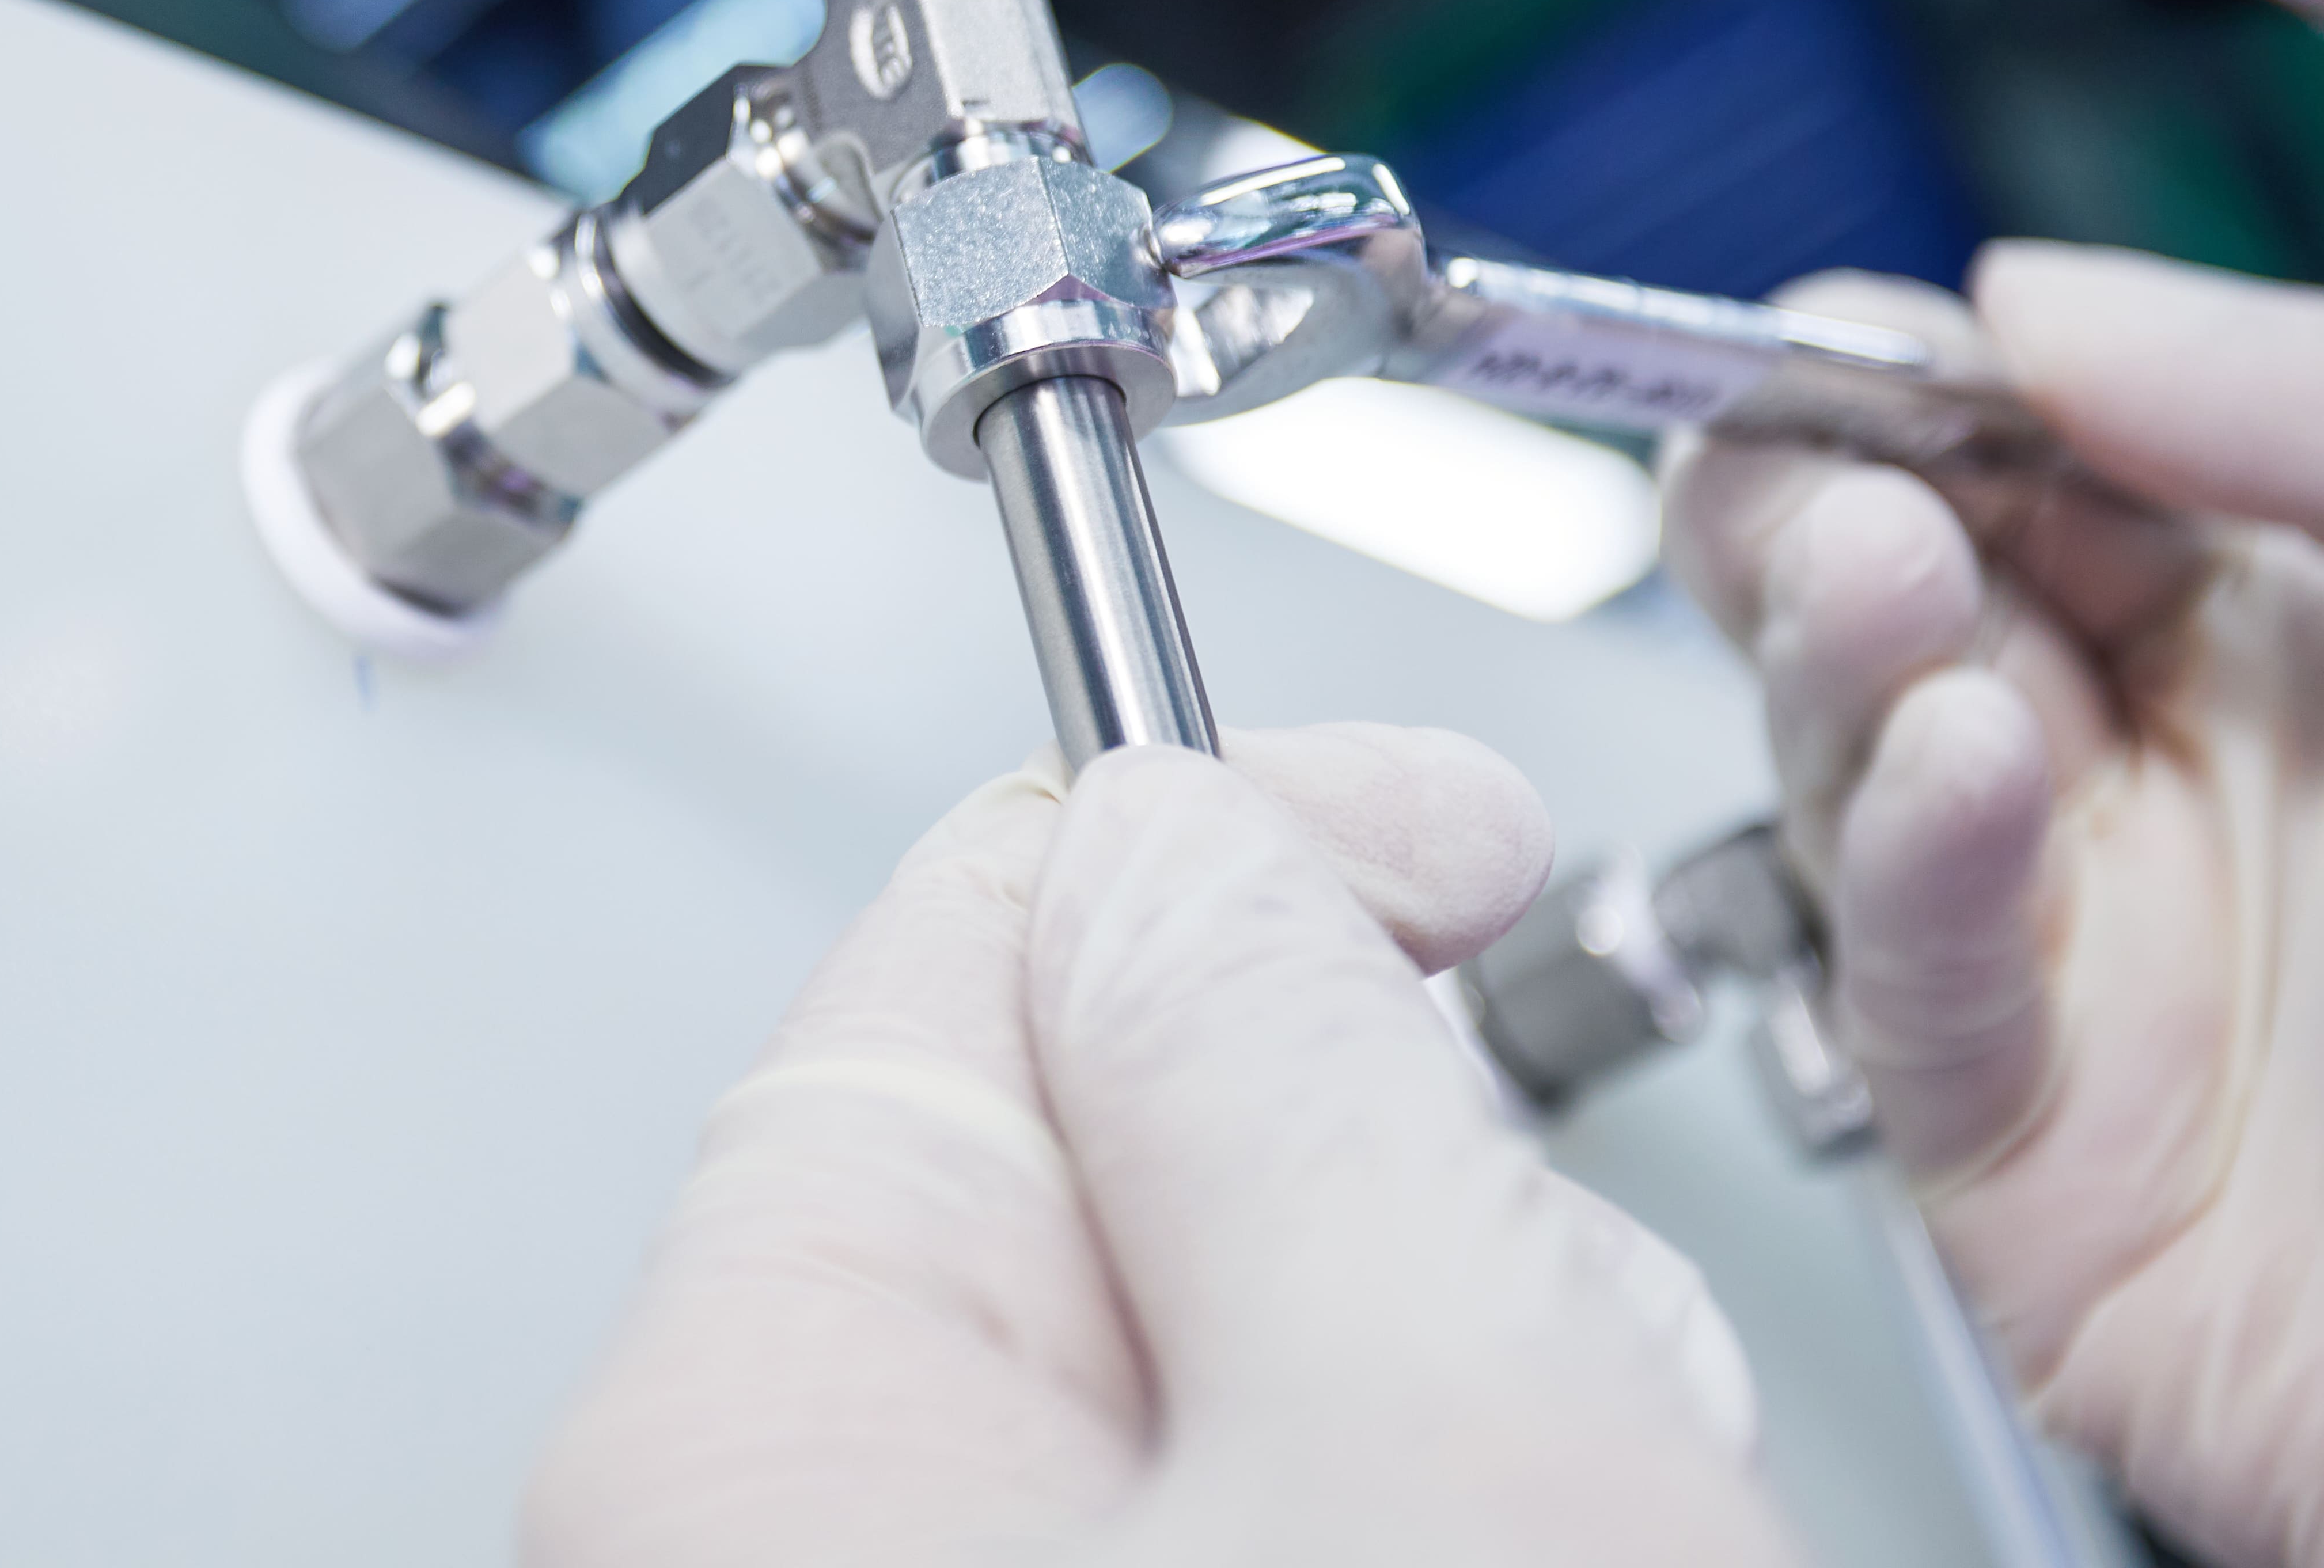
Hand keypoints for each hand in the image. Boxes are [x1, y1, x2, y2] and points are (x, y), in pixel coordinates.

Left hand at [522, 730, 1794, 1567]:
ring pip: (1223, 1362)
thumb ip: (1286, 1092)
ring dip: (1431, 1386)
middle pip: (1106, 1161)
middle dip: (1365, 1177)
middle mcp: (785, 1539)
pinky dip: (1424, 1493)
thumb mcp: (1435, 1451)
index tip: (1433, 828)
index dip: (1227, 838)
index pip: (967, 946)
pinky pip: (1253, 1497)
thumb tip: (1190, 844)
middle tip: (1556, 1330)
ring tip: (1566, 1520)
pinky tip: (1539, 1550)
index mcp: (757, 1432)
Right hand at [1664, 243, 2323, 1567]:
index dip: (1911, 382)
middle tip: (1799, 447)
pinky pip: (1913, 990)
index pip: (2030, 464)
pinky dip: (1903, 861)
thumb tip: (2041, 303)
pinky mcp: (2040, 1164)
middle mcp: (2168, 796)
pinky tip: (1958, 770)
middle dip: (1803, 497)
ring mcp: (2093, 975)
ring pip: (1853, 770)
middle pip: (1885, 602)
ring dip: (1840, 651)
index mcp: (2302, 643)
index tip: (1840, 330)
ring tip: (1881, 572)